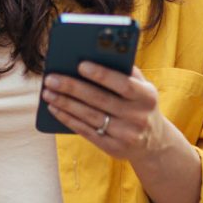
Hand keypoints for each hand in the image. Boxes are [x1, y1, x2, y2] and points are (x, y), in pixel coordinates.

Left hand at [40, 62, 184, 163]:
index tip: (80, 65)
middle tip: (51, 79)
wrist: (154, 142)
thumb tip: (95, 54)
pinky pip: (86, 132)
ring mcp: (126, 135)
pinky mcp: (113, 148)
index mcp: (147, 97)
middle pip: (100, 100)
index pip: (123, 84)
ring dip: (65, 104)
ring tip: (48, 93)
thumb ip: (125, 71)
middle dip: (72, 88)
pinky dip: (68, 119)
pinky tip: (55, 109)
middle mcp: (138, 117)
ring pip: (89, 117)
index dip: (102, 75)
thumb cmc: (140, 104)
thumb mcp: (142, 87)